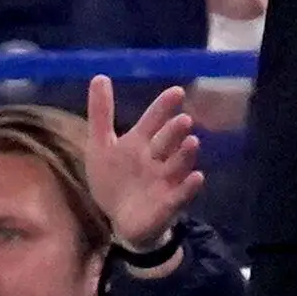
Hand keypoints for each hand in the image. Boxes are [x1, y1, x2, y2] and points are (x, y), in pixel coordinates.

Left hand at [83, 76, 202, 257]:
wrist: (120, 220)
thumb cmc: (114, 180)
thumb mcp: (101, 146)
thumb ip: (102, 113)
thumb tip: (100, 75)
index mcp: (141, 142)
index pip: (154, 120)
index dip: (164, 107)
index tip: (177, 92)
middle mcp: (158, 158)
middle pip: (168, 141)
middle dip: (175, 131)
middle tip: (183, 120)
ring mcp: (166, 180)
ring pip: (178, 164)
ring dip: (185, 155)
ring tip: (192, 142)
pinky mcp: (168, 204)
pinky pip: (181, 194)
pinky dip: (189, 187)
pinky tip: (197, 177)